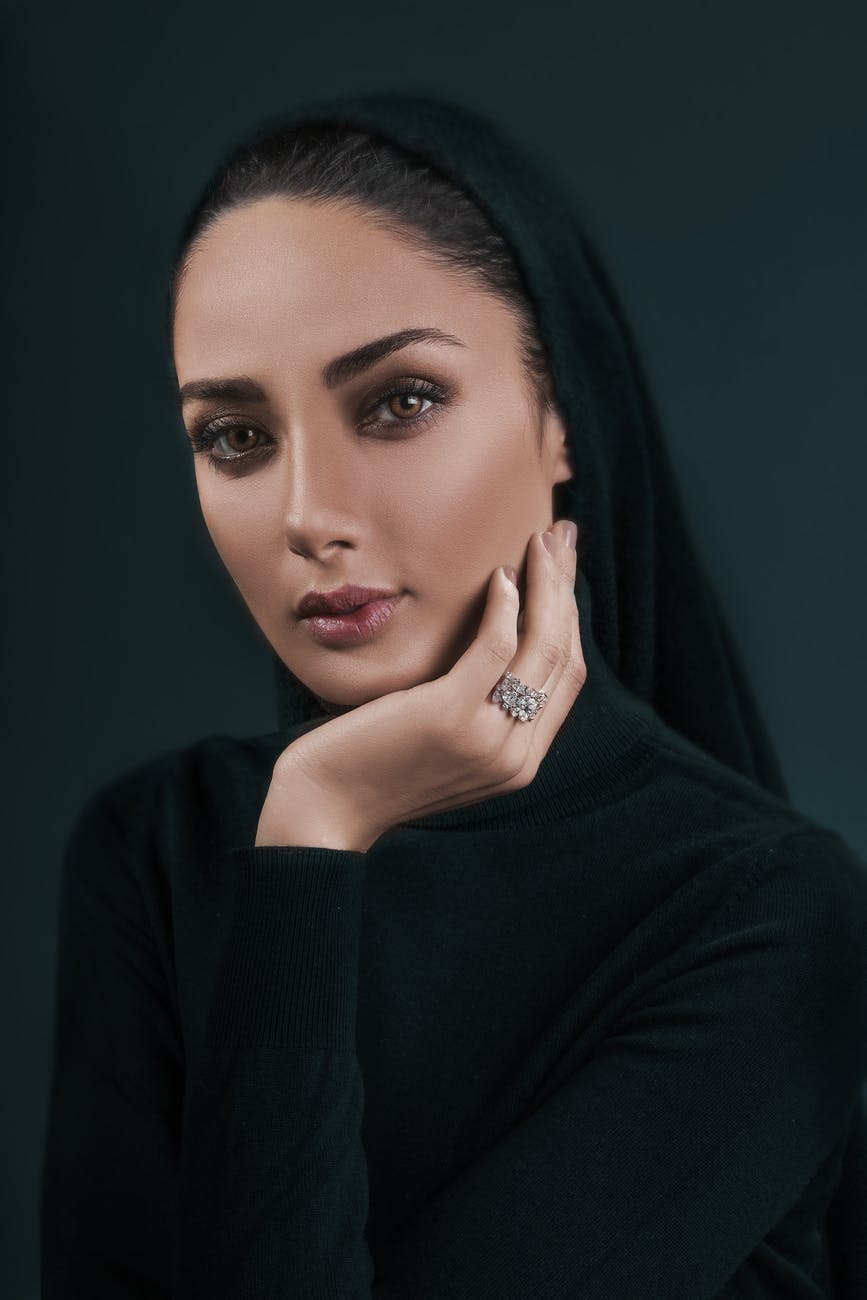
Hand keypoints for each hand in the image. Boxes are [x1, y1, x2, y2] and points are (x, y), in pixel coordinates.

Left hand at [255, 519, 585, 849]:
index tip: (563, 572)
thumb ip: (475, 713)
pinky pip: (496, 648)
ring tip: (541, 541)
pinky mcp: (452, 717)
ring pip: (541, 648)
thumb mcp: (439, 745)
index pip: (565, 679)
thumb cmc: (369, 768)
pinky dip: (506, 607)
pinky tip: (501, 575)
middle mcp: (514, 756)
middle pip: (563, 657)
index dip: (571, 619)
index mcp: (519, 762)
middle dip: (567, 590)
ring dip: (547, 586)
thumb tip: (489, 650)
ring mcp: (488, 739)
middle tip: (564, 538)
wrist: (323, 810)